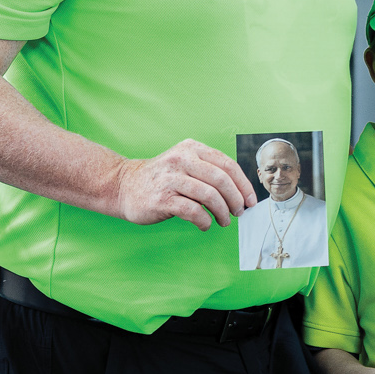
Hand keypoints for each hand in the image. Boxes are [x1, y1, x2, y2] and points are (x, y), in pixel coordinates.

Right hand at [109, 139, 254, 229]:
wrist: (123, 186)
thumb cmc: (162, 178)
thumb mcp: (185, 164)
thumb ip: (209, 171)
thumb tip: (241, 193)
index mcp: (192, 148)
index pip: (228, 165)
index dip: (243, 185)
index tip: (251, 200)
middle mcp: (181, 159)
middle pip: (221, 180)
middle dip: (236, 199)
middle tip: (239, 212)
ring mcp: (170, 178)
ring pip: (209, 195)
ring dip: (222, 212)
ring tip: (224, 221)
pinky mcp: (161, 198)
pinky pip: (193, 211)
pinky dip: (205, 221)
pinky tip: (205, 224)